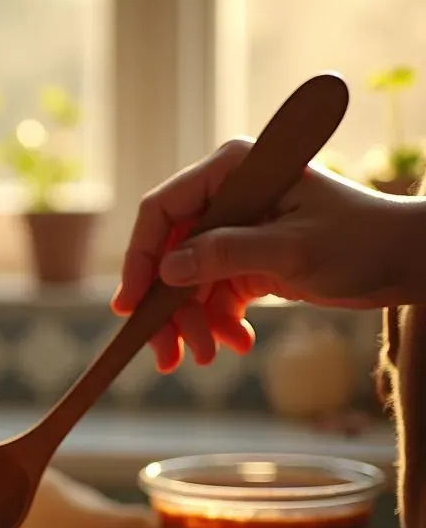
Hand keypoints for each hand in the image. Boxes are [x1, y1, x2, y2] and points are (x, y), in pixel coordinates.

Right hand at [111, 138, 425, 371]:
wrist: (405, 263)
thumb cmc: (360, 241)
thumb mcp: (290, 249)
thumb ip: (225, 253)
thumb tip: (166, 270)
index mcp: (234, 171)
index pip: (163, 210)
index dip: (140, 257)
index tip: (131, 305)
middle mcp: (227, 196)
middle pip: (170, 254)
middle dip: (168, 308)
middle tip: (167, 354)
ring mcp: (235, 229)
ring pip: (186, 282)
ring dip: (191, 324)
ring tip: (206, 357)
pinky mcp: (245, 259)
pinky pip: (212, 295)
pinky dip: (218, 324)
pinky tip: (237, 343)